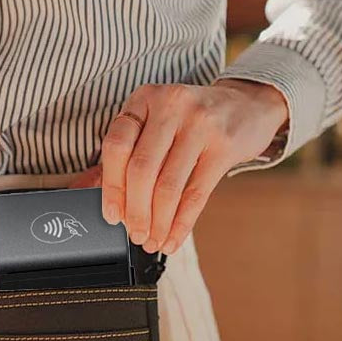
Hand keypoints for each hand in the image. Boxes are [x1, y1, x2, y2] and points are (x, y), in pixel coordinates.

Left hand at [95, 80, 287, 253]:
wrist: (248, 105)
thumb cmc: (191, 122)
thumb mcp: (156, 123)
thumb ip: (127, 153)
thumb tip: (93, 192)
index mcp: (145, 99)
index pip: (116, 146)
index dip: (110, 187)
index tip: (112, 216)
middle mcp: (171, 106)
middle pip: (141, 170)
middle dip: (135, 212)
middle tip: (134, 234)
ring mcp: (200, 124)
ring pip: (168, 186)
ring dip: (157, 223)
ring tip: (152, 241)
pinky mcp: (224, 146)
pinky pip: (196, 195)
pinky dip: (181, 224)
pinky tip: (174, 239)